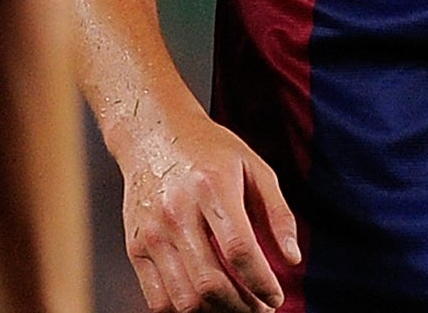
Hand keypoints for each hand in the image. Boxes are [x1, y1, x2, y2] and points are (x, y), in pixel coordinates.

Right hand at [116, 107, 300, 312]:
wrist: (152, 133)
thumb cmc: (206, 149)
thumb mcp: (253, 166)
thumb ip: (278, 213)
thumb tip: (292, 258)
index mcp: (211, 185)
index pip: (239, 250)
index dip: (262, 283)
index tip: (275, 296)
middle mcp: (177, 210)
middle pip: (211, 282)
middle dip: (244, 307)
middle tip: (260, 308)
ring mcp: (152, 232)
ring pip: (185, 299)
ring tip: (236, 307)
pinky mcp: (135, 246)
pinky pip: (158, 299)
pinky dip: (184, 312)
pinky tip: (204, 303)